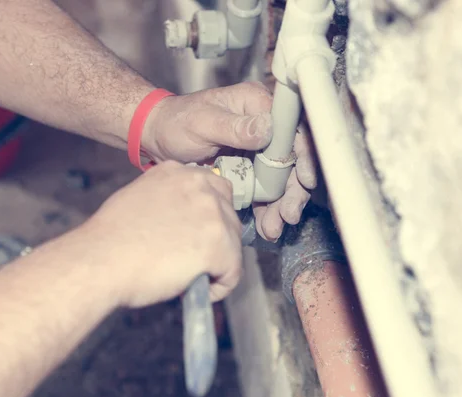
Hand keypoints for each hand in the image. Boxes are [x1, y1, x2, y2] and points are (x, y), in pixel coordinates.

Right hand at [84, 161, 242, 308]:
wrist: (100, 261)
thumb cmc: (110, 238)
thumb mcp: (138, 197)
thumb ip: (166, 199)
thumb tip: (179, 218)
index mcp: (178, 172)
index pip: (214, 189)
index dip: (208, 217)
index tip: (198, 235)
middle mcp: (200, 186)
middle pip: (228, 216)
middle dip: (215, 240)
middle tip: (192, 260)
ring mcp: (212, 215)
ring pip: (233, 244)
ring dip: (217, 264)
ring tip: (191, 277)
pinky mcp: (218, 246)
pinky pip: (232, 273)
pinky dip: (219, 288)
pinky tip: (198, 291)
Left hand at [142, 81, 317, 241]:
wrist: (157, 136)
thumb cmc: (175, 121)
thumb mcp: (202, 122)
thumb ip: (235, 127)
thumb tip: (268, 129)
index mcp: (256, 105)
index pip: (292, 128)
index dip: (304, 155)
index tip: (304, 180)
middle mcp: (262, 125)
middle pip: (291, 158)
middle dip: (292, 189)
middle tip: (288, 214)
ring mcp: (257, 148)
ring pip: (280, 178)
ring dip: (280, 204)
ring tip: (274, 227)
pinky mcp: (248, 167)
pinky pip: (263, 188)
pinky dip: (266, 208)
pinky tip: (266, 225)